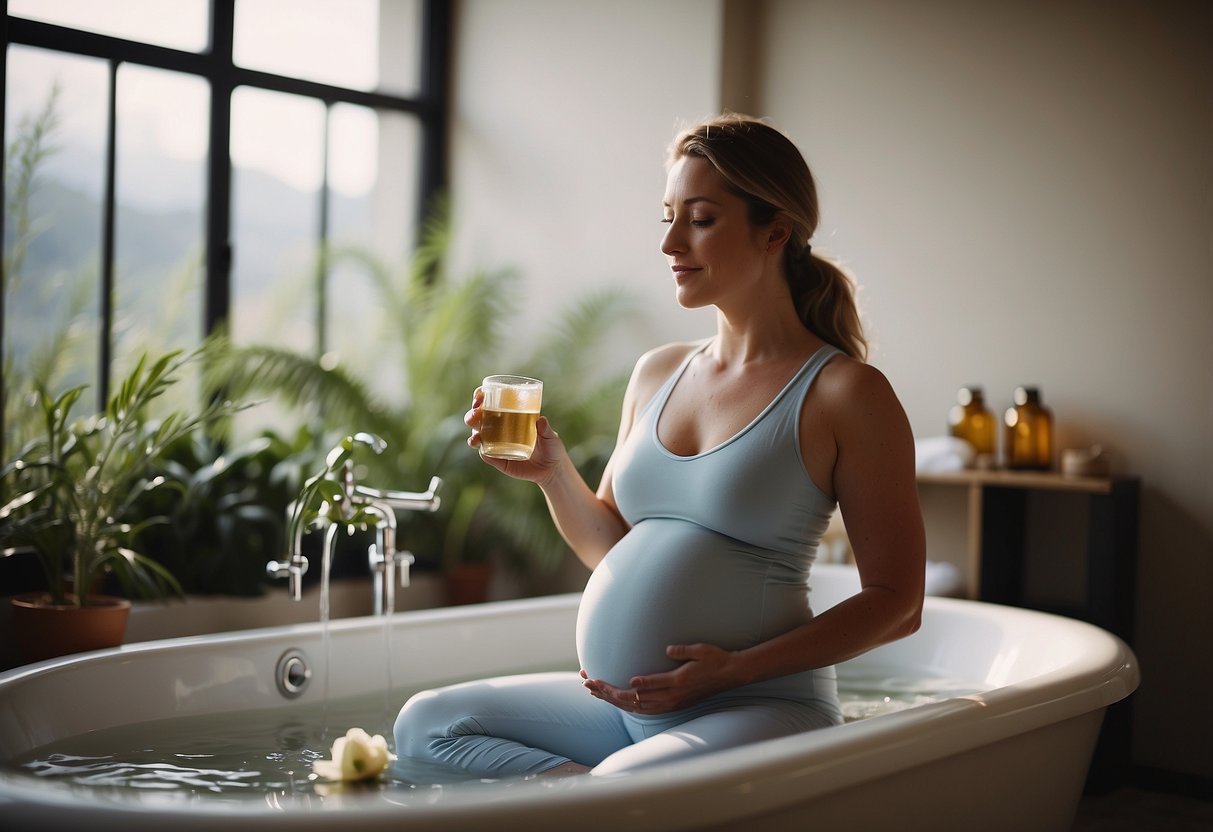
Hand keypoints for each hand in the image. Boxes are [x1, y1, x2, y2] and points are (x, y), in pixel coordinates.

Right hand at [465, 387, 564, 483]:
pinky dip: (482, 451)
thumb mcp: (550, 437)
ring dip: (473, 433)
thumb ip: (546, 430)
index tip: (480, 394)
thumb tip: (541, 420)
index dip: (481, 397)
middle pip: (478, 419)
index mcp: (509, 416)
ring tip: (476, 435)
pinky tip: (482, 449)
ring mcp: (497, 444)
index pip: (490, 403)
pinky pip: (486, 455)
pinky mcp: (498, 460)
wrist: (551, 469)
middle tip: (476, 413)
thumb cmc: (551, 447)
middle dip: (472, 415)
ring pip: (478, 436)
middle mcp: (498, 429)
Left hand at [580, 643, 741, 713]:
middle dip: (607, 691)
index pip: (644, 686)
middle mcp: (671, 697)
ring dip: (612, 698)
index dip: (622, 685)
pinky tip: (614, 699)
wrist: (731, 674)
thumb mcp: (702, 650)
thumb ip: (683, 651)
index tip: (603, 680)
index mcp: (677, 682)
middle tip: (587, 680)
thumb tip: (666, 649)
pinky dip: (626, 705)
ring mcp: (671, 703)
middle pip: (633, 699)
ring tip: (592, 689)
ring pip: (635, 706)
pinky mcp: (672, 705)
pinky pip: (644, 709)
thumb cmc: (715, 658)